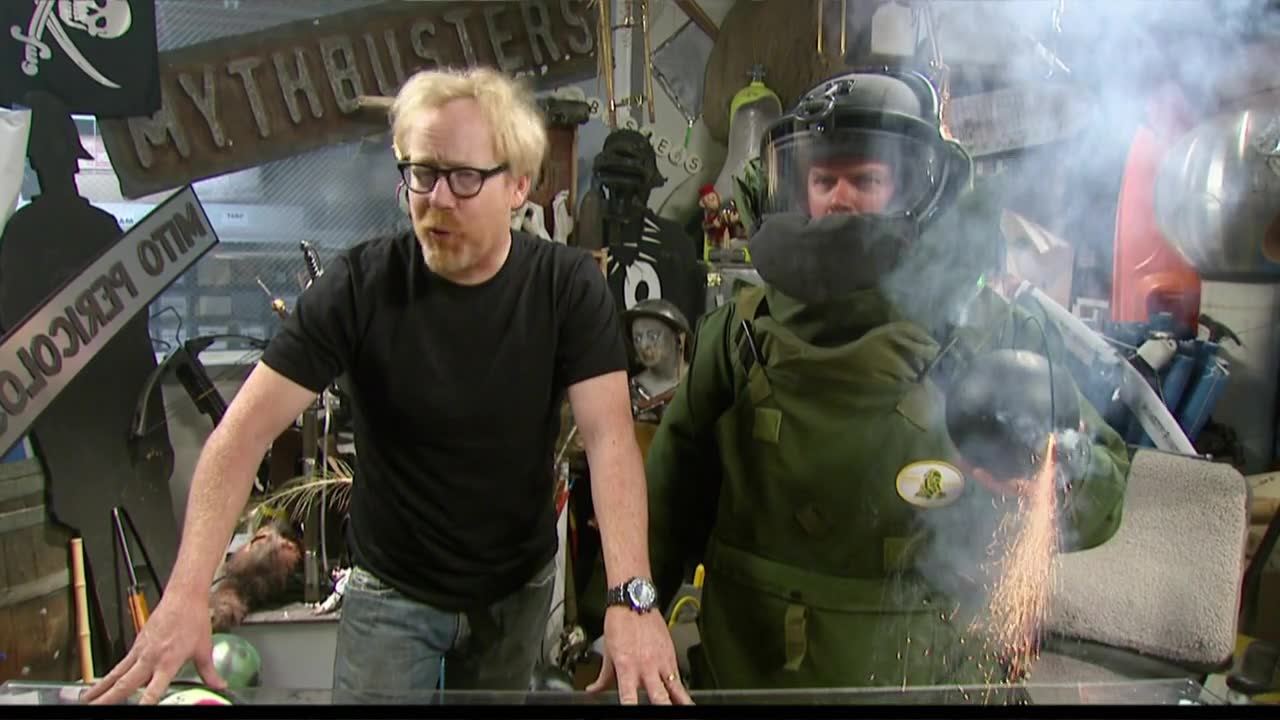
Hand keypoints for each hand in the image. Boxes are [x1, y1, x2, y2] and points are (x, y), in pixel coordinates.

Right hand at [80, 593, 224, 704]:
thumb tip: (220, 685)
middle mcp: (151, 658)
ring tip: (86, 699)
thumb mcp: (204, 649)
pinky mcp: (137, 644)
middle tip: (95, 708)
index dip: (145, 702)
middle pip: (125, 683)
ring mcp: (141, 650)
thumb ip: (209, 671)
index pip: (154, 689)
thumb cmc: (193, 619)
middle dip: (109, 698)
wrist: (183, 596)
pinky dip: (109, 675)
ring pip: (117, 673)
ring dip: (101, 687)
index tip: (138, 710)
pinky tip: (102, 683)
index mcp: (168, 662)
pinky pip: (120, 663)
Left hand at [586, 606, 692, 704]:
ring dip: (681, 700)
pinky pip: (679, 676)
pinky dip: (682, 688)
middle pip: (659, 696)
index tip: (632, 714)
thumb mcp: (607, 651)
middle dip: (662, 706)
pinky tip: (684, 696)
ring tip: (687, 708)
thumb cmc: (620, 623)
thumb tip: (594, 690)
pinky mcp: (671, 655)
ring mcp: (661, 661)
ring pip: (676, 688)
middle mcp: (645, 666)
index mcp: (626, 667)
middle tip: (664, 713)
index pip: (629, 697)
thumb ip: (604, 676)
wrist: (634, 601)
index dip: (631, 707)